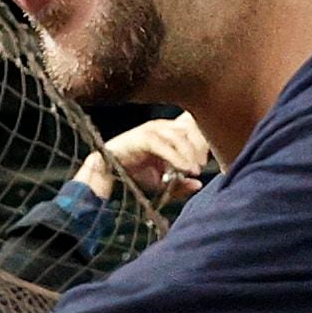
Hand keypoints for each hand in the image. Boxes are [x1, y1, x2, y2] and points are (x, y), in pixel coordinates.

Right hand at [78, 113, 209, 205]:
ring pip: (179, 135)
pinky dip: (177, 157)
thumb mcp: (161, 183)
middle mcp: (161, 127)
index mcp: (168, 132)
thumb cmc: (132, 175)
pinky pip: (164, 145)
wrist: (105, 176)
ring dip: (190, 153)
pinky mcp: (141, 137)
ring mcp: (150, 130)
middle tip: (201, 166)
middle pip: (190, 127)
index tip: (206, 161)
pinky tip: (184, 169)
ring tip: (194, 170)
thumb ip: (179, 185)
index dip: (203, 141)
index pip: (193, 127)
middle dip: (200, 146)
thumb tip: (197, 185)